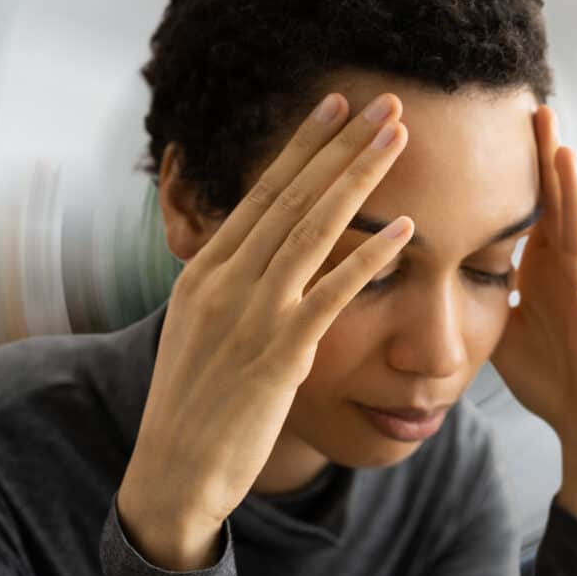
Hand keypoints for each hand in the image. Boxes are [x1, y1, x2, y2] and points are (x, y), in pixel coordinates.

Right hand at [117, 91, 413, 569]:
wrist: (171, 473)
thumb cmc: (192, 405)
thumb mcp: (199, 329)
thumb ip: (230, 286)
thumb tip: (260, 254)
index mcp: (205, 269)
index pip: (262, 191)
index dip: (304, 145)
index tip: (336, 106)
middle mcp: (225, 280)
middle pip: (294, 196)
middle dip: (343, 143)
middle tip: (385, 102)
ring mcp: (251, 314)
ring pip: (314, 229)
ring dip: (360, 179)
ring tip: (399, 138)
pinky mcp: (278, 354)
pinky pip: (332, 295)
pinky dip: (369, 258)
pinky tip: (405, 231)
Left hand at [489, 105, 576, 475]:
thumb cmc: (548, 370)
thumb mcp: (501, 321)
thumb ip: (479, 286)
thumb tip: (433, 259)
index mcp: (542, 268)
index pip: (529, 205)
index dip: (518, 166)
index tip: (503, 119)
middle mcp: (567, 274)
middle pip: (556, 206)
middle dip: (548, 160)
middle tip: (539, 108)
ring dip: (575, 196)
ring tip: (566, 153)